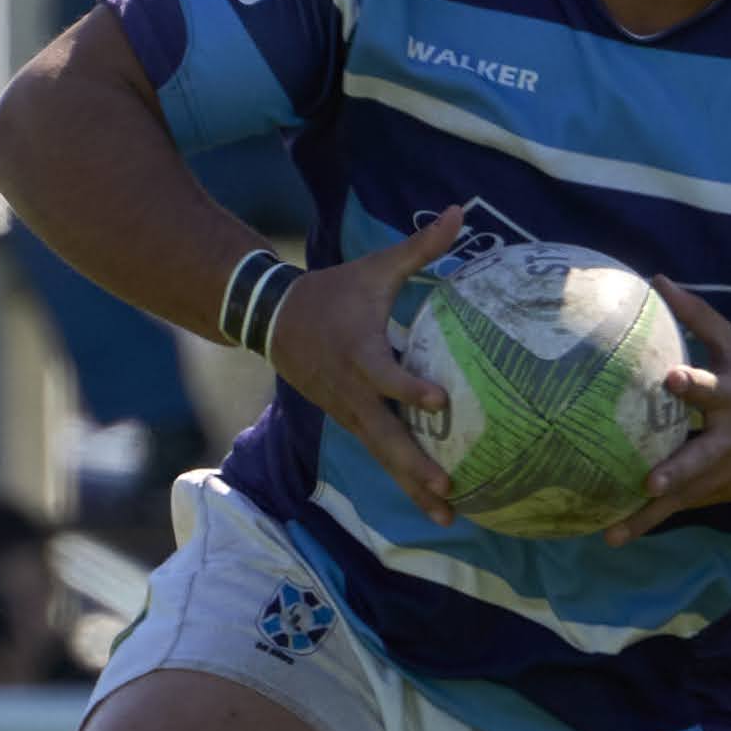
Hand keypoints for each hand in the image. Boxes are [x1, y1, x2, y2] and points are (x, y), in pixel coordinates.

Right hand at [265, 206, 466, 522]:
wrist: (273, 320)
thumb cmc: (333, 292)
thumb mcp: (374, 268)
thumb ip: (420, 248)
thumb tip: (458, 213)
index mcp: (361, 354)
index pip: (386, 376)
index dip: (411, 388)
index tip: (439, 401)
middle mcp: (354, 393)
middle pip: (386, 436)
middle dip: (415, 466)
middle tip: (448, 490)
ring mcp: (350, 413)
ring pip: (383, 455)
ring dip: (412, 487)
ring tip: (449, 517)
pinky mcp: (350, 422)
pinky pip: (379, 453)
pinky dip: (402, 478)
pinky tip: (431, 501)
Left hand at [604, 279, 730, 543]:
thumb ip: (697, 316)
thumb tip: (657, 279)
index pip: (710, 386)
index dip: (690, 383)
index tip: (669, 378)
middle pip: (701, 457)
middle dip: (677, 471)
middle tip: (650, 483)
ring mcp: (728, 471)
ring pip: (687, 494)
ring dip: (650, 514)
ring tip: (611, 534)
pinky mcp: (724, 492)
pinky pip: (685, 506)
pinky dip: (654, 519)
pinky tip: (616, 533)